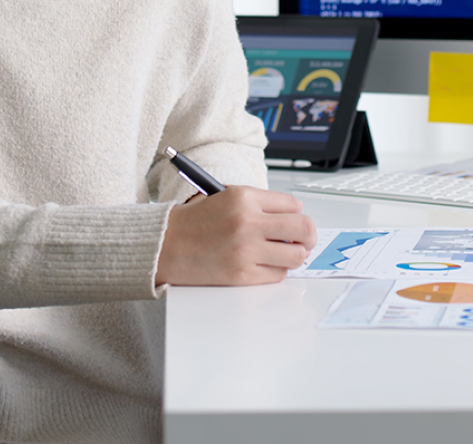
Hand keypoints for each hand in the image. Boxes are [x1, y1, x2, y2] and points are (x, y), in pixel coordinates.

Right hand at [155, 186, 316, 285]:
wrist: (164, 245)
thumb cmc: (193, 222)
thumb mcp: (225, 198)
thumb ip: (259, 205)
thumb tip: (291, 217)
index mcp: (243, 197)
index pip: (293, 205)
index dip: (296, 213)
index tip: (293, 219)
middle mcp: (248, 222)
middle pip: (303, 228)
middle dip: (308, 235)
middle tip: (303, 239)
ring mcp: (246, 250)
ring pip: (296, 255)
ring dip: (293, 254)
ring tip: (281, 252)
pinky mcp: (242, 274)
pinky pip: (278, 274)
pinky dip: (275, 270)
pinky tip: (262, 263)